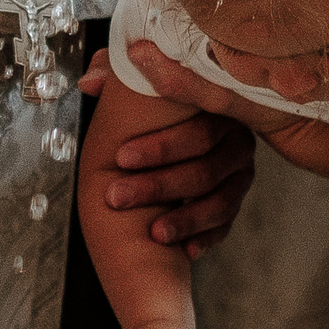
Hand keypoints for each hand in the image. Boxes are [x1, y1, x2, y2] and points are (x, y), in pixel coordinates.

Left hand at [76, 51, 253, 256]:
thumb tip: (89, 82)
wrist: (174, 139)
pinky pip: (225, 226)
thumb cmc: (151, 112)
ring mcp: (240, 175)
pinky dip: (204, 238)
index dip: (160, 145)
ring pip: (218, 202)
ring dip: (184, 219)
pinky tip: (184, 250)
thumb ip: (116, 78)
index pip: (197, 129)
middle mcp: (236, 142)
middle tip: (115, 196)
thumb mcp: (137, 90)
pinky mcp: (236, 203)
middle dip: (157, 186)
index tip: (120, 157)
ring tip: (153, 233)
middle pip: (204, 169)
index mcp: (216, 109)